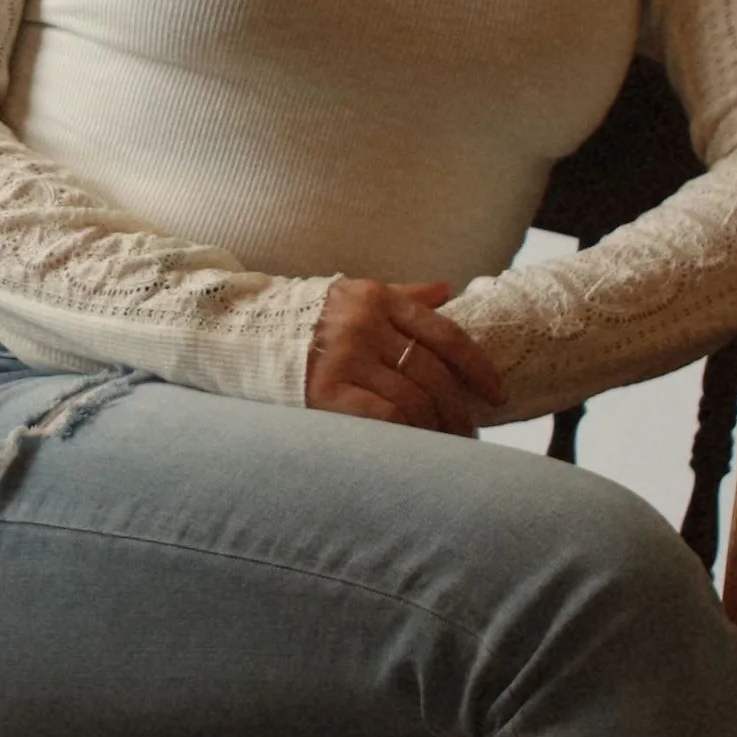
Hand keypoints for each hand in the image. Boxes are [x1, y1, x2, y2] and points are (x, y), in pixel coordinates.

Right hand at [306, 278, 504, 435]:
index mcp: (376, 298)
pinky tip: (414, 446)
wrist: (240, 334)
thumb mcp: (352, 296)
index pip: (445, 334)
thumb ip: (402, 296)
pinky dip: (407, 433)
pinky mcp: (326, 391)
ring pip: (413, 399)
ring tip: (443, 445)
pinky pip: (385, 417)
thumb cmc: (304, 320)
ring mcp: (345, 357)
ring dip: (436, 428)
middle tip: (468, 432)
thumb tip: (447, 290)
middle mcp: (364, 324)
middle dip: (458, 409)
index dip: (478, 368)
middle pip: (433, 373)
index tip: (496, 394)